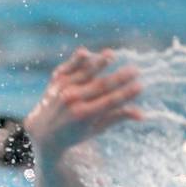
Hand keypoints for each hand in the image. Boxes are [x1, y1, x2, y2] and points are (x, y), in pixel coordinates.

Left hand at [24, 47, 142, 158]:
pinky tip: (87, 53)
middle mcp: (72, 101)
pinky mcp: (55, 80)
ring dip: (99, 63)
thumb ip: (117, 118)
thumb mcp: (96, 129)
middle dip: (120, 77)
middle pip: (101, 85)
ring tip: (112, 55)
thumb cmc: (75, 133)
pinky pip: (69, 67)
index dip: (126, 94)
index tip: (140, 86)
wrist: (43, 133)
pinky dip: (77, 60)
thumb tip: (142, 115)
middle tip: (136, 70)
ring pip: (85, 73)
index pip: (110, 101)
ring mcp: (62, 89)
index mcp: (84, 115)